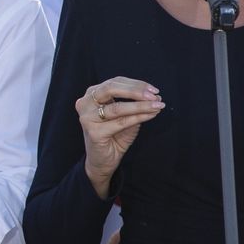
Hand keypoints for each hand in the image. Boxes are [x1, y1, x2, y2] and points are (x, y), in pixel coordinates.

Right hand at [78, 77, 163, 198]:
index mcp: (91, 95)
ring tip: (157, 105)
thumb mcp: (125, 116)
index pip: (115, 82)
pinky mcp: (94, 132)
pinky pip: (121, 122)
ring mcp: (87, 117)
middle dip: (136, 90)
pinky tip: (151, 115)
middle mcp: (85, 103)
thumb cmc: (113, 136)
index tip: (153, 89)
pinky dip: (138, 117)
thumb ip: (134, 105)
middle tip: (155, 95)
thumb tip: (153, 96)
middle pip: (111, 88)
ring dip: (141, 105)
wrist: (102, 161)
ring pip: (117, 107)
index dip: (136, 84)